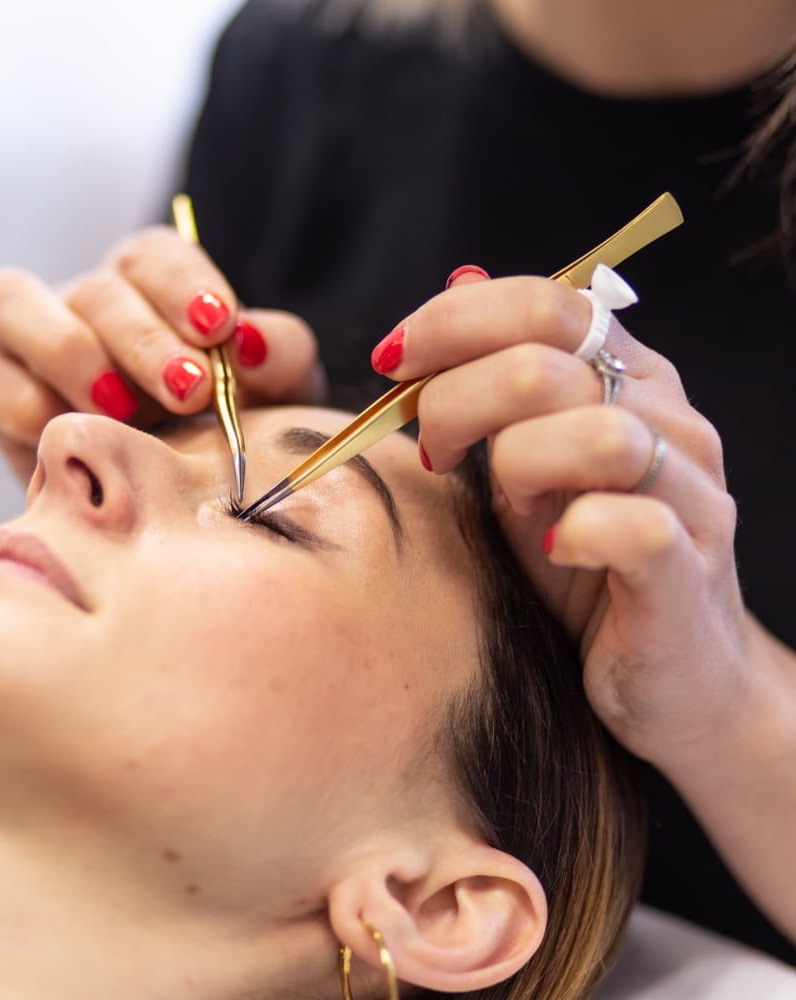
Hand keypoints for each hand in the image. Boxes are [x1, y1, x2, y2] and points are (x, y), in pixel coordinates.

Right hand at [0, 226, 324, 481]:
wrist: (182, 503)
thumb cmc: (232, 431)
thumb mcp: (278, 394)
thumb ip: (280, 355)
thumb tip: (251, 341)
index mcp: (155, 288)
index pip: (154, 256)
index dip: (183, 284)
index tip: (220, 327)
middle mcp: (89, 304)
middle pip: (94, 288)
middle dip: (143, 339)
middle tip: (188, 391)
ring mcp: (35, 344)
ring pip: (8, 302)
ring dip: (69, 353)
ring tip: (123, 411)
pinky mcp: (0, 396)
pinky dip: (26, 405)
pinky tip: (81, 437)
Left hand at [371, 267, 746, 768]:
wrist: (669, 675)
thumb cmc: (583, 562)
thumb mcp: (525, 462)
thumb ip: (498, 379)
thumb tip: (461, 277)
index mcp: (626, 377)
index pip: (545, 302)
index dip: (452, 322)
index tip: (389, 362)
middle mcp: (668, 420)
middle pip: (545, 361)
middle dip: (454, 399)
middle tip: (431, 450)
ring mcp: (690, 495)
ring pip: (595, 434)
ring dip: (516, 464)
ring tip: (502, 502)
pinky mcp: (687, 572)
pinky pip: (635, 527)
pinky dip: (574, 533)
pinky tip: (551, 550)